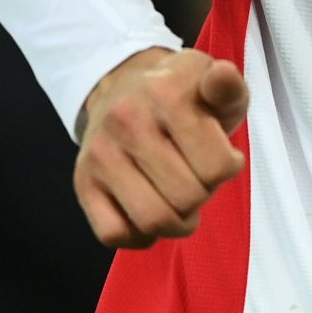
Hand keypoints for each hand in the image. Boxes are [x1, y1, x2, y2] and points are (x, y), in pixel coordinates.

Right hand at [74, 47, 249, 248]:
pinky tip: (152, 211)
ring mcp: (100, 154)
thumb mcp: (214, 83)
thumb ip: (228, 86)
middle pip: (187, 198)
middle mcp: (126, 121)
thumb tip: (221, 76)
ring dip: (178, 223)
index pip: (217, 167)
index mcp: (166, 94)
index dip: (229, 168)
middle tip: (199, 177)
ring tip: (182, 202)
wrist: (124, 88)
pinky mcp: (82, 182)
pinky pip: (114, 234)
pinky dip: (140, 236)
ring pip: (152, 220)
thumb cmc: (183, 95)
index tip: (222, 156)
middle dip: (204, 194)